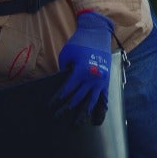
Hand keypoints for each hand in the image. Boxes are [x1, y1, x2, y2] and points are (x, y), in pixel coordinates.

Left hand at [51, 10, 113, 124]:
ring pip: (91, 102)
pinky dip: (101, 109)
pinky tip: (97, 119)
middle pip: (77, 98)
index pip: (67, 90)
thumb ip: (65, 71)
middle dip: (66, 109)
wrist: (97, 33)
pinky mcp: (106, 81)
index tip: (50, 107)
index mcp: (81, 71)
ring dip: (83, 114)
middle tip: (56, 117)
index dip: (57, 99)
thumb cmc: (79, 43)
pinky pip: (104, 98)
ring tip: (77, 124)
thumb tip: (64, 85)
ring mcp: (101, 81)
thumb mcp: (66, 55)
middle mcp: (92, 78)